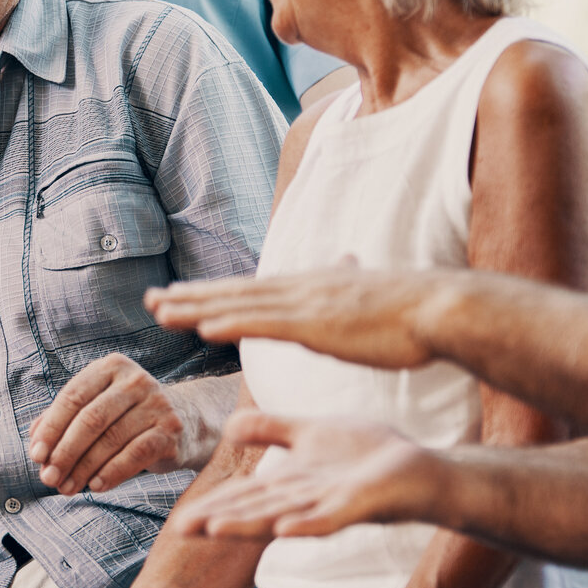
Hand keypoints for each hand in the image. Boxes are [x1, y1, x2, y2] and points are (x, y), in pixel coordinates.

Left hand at [29, 354, 205, 494]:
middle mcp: (135, 380)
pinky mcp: (171, 430)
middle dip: (64, 452)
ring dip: (83, 469)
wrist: (184, 421)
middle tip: (48, 478)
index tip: (36, 456)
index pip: (72, 397)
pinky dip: (111, 473)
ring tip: (66, 488)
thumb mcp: (96, 407)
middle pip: (90, 419)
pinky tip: (95, 486)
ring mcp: (157, 404)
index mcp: (111, 367)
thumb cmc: (127, 415)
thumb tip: (34, 441)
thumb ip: (63, 418)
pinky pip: (135, 455)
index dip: (51, 428)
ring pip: (111, 440)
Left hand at [145, 268, 460, 370]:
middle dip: (189, 296)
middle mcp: (299, 289)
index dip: (213, 292)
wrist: (439, 307)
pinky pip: (264, 325)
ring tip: (160, 313)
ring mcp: (305, 304)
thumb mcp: (369, 289)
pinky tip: (204, 328)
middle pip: (234, 292)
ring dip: (196, 309)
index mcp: (310, 286)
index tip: (180, 295)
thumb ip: (350, 278)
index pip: (251, 289)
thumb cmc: (410, 309)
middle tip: (148, 300)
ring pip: (238, 306)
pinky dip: (231, 324)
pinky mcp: (315, 324)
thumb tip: (346, 259)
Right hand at [173, 412, 445, 539]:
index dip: (214, 505)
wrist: (421, 467)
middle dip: (221, 520)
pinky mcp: (358, 506)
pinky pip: (329, 518)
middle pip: (256, 510)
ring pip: (283, 516)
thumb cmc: (369, 454)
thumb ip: (271, 429)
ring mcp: (331, 505)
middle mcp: (305, 500)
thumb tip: (229, 425)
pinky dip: (306, 524)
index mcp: (292, 483)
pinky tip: (285, 530)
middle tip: (183, 530)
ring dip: (250, 525)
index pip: (246, 495)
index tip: (180, 519)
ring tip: (216, 529)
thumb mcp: (309, 433)